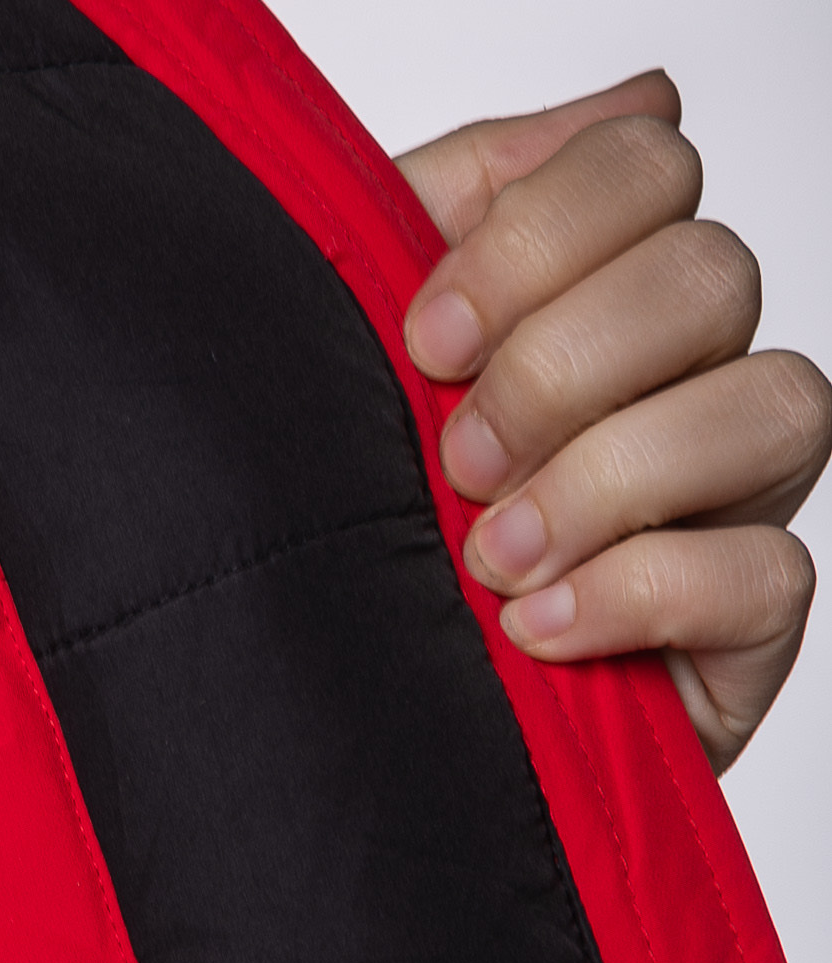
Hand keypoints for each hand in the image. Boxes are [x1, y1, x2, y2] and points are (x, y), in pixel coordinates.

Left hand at [397, 73, 830, 772]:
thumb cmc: (351, 535)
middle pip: (712, 274)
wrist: (330, 726)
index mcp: (595, 290)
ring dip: (613, 475)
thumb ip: (451, 207)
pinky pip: (765, 570)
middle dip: (566, 364)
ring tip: (495, 557)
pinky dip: (640, 589)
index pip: (648, 165)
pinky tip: (539, 626)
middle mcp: (681, 378)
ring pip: (774, 403)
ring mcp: (727, 500)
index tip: (427, 339)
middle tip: (459, 460)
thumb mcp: (360, 355)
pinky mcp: (741, 630)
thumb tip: (638, 93)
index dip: (544, 233)